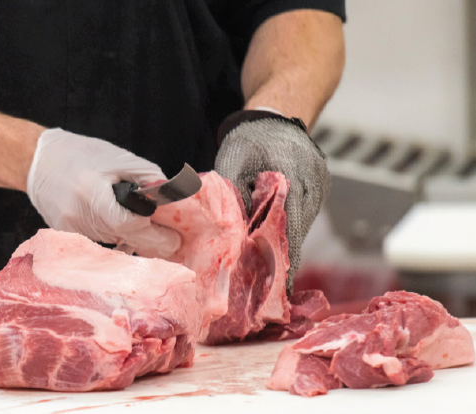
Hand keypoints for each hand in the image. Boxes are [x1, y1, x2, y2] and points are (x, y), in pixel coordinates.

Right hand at [27, 128, 181, 257]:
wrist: (37, 162)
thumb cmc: (80, 154)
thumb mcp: (119, 158)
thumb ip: (147, 178)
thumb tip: (173, 199)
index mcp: (92, 192)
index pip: (129, 224)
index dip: (154, 234)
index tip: (173, 238)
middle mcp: (79, 215)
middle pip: (123, 238)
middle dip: (150, 242)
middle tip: (170, 242)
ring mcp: (70, 229)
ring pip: (113, 241)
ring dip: (130, 236)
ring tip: (140, 223)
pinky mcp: (65, 235)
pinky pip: (99, 240)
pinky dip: (112, 234)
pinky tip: (114, 221)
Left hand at [215, 110, 330, 291]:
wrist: (275, 114)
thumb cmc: (249, 138)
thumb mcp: (232, 164)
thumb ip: (233, 197)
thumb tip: (232, 235)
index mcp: (293, 179)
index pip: (289, 230)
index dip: (281, 261)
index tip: (277, 288)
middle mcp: (312, 188)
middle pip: (297, 234)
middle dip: (282, 261)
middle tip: (266, 290)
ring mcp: (318, 189)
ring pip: (300, 228)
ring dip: (284, 247)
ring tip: (268, 275)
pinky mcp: (316, 189)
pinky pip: (301, 217)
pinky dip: (287, 231)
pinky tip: (272, 246)